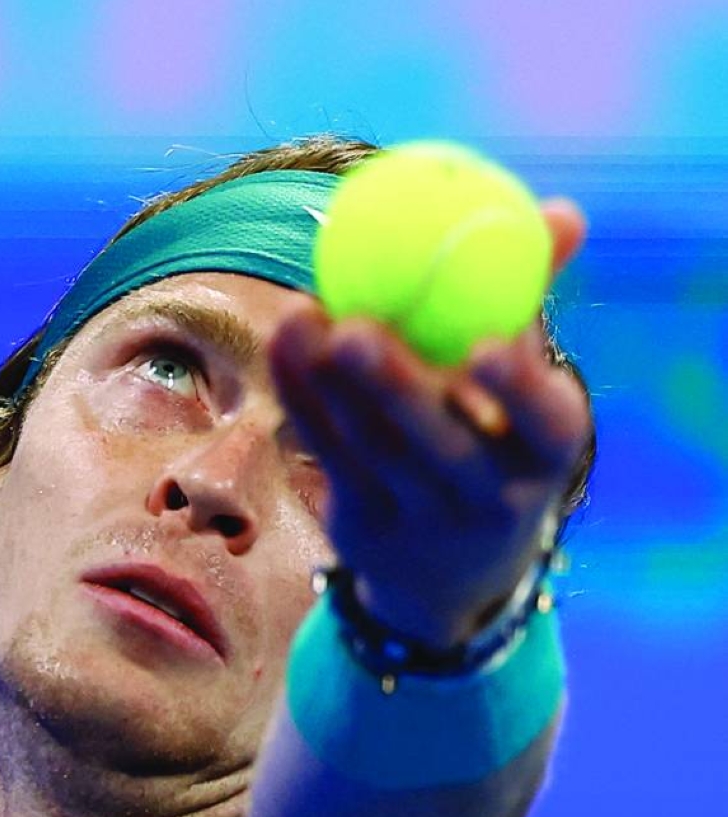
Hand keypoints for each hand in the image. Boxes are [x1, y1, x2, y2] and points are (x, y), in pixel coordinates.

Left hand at [269, 199, 593, 648]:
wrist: (453, 571)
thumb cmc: (495, 437)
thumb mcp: (524, 386)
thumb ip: (531, 299)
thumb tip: (564, 213)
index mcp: (547, 453)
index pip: (544, 426)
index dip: (520, 390)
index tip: (487, 345)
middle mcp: (492, 499)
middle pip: (443, 447)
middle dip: (398, 389)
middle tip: (358, 328)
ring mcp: (424, 522)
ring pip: (374, 451)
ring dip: (332, 386)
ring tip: (304, 316)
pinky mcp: (366, 528)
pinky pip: (330, 453)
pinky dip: (303, 396)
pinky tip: (285, 339)